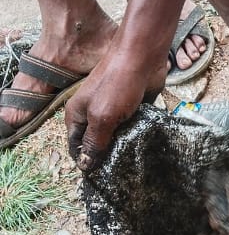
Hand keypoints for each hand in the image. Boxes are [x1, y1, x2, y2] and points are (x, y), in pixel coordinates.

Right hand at [66, 47, 164, 172]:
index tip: (102, 178)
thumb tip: (85, 167)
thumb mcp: (102, 117)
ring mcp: (112, 112)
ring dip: (124, 148)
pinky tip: (146, 148)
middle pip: (96, 144)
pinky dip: (136, 137)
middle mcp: (91, 115)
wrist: (142, 56)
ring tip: (135, 163)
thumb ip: (94, 143)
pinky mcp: (131, 110)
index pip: (76, 148)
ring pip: (115, 139)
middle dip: (106, 157)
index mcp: (77, 116)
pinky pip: (131, 129)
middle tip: (121, 173)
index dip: (87, 162)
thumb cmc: (117, 84)